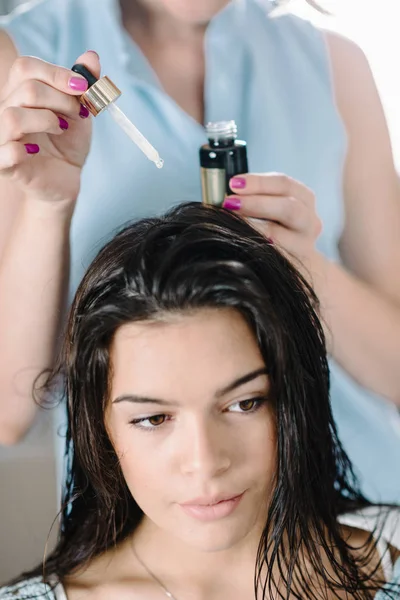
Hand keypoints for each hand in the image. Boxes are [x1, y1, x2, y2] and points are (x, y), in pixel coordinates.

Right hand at [0, 51, 99, 205]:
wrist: (66, 178)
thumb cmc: (68, 143)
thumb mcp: (81, 112)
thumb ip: (83, 85)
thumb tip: (92, 57)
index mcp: (20, 92)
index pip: (25, 67)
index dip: (57, 73)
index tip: (83, 87)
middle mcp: (6, 109)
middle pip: (26, 90)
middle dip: (61, 100)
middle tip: (78, 114)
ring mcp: (3, 136)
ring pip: (13, 117)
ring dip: (46, 120)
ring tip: (61, 130)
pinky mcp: (4, 165)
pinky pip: (6, 151)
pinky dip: (24, 150)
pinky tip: (36, 151)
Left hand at [223, 173, 323, 280]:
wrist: (293, 260)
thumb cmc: (273, 226)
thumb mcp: (269, 207)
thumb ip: (252, 197)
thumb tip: (223, 194)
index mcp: (304, 199)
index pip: (284, 184)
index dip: (258, 182)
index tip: (233, 183)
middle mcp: (309, 222)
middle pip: (289, 208)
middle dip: (257, 203)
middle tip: (229, 202)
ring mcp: (304, 246)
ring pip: (281, 235)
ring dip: (253, 227)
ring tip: (231, 222)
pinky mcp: (294, 265)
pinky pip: (274, 257)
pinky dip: (255, 248)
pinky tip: (240, 244)